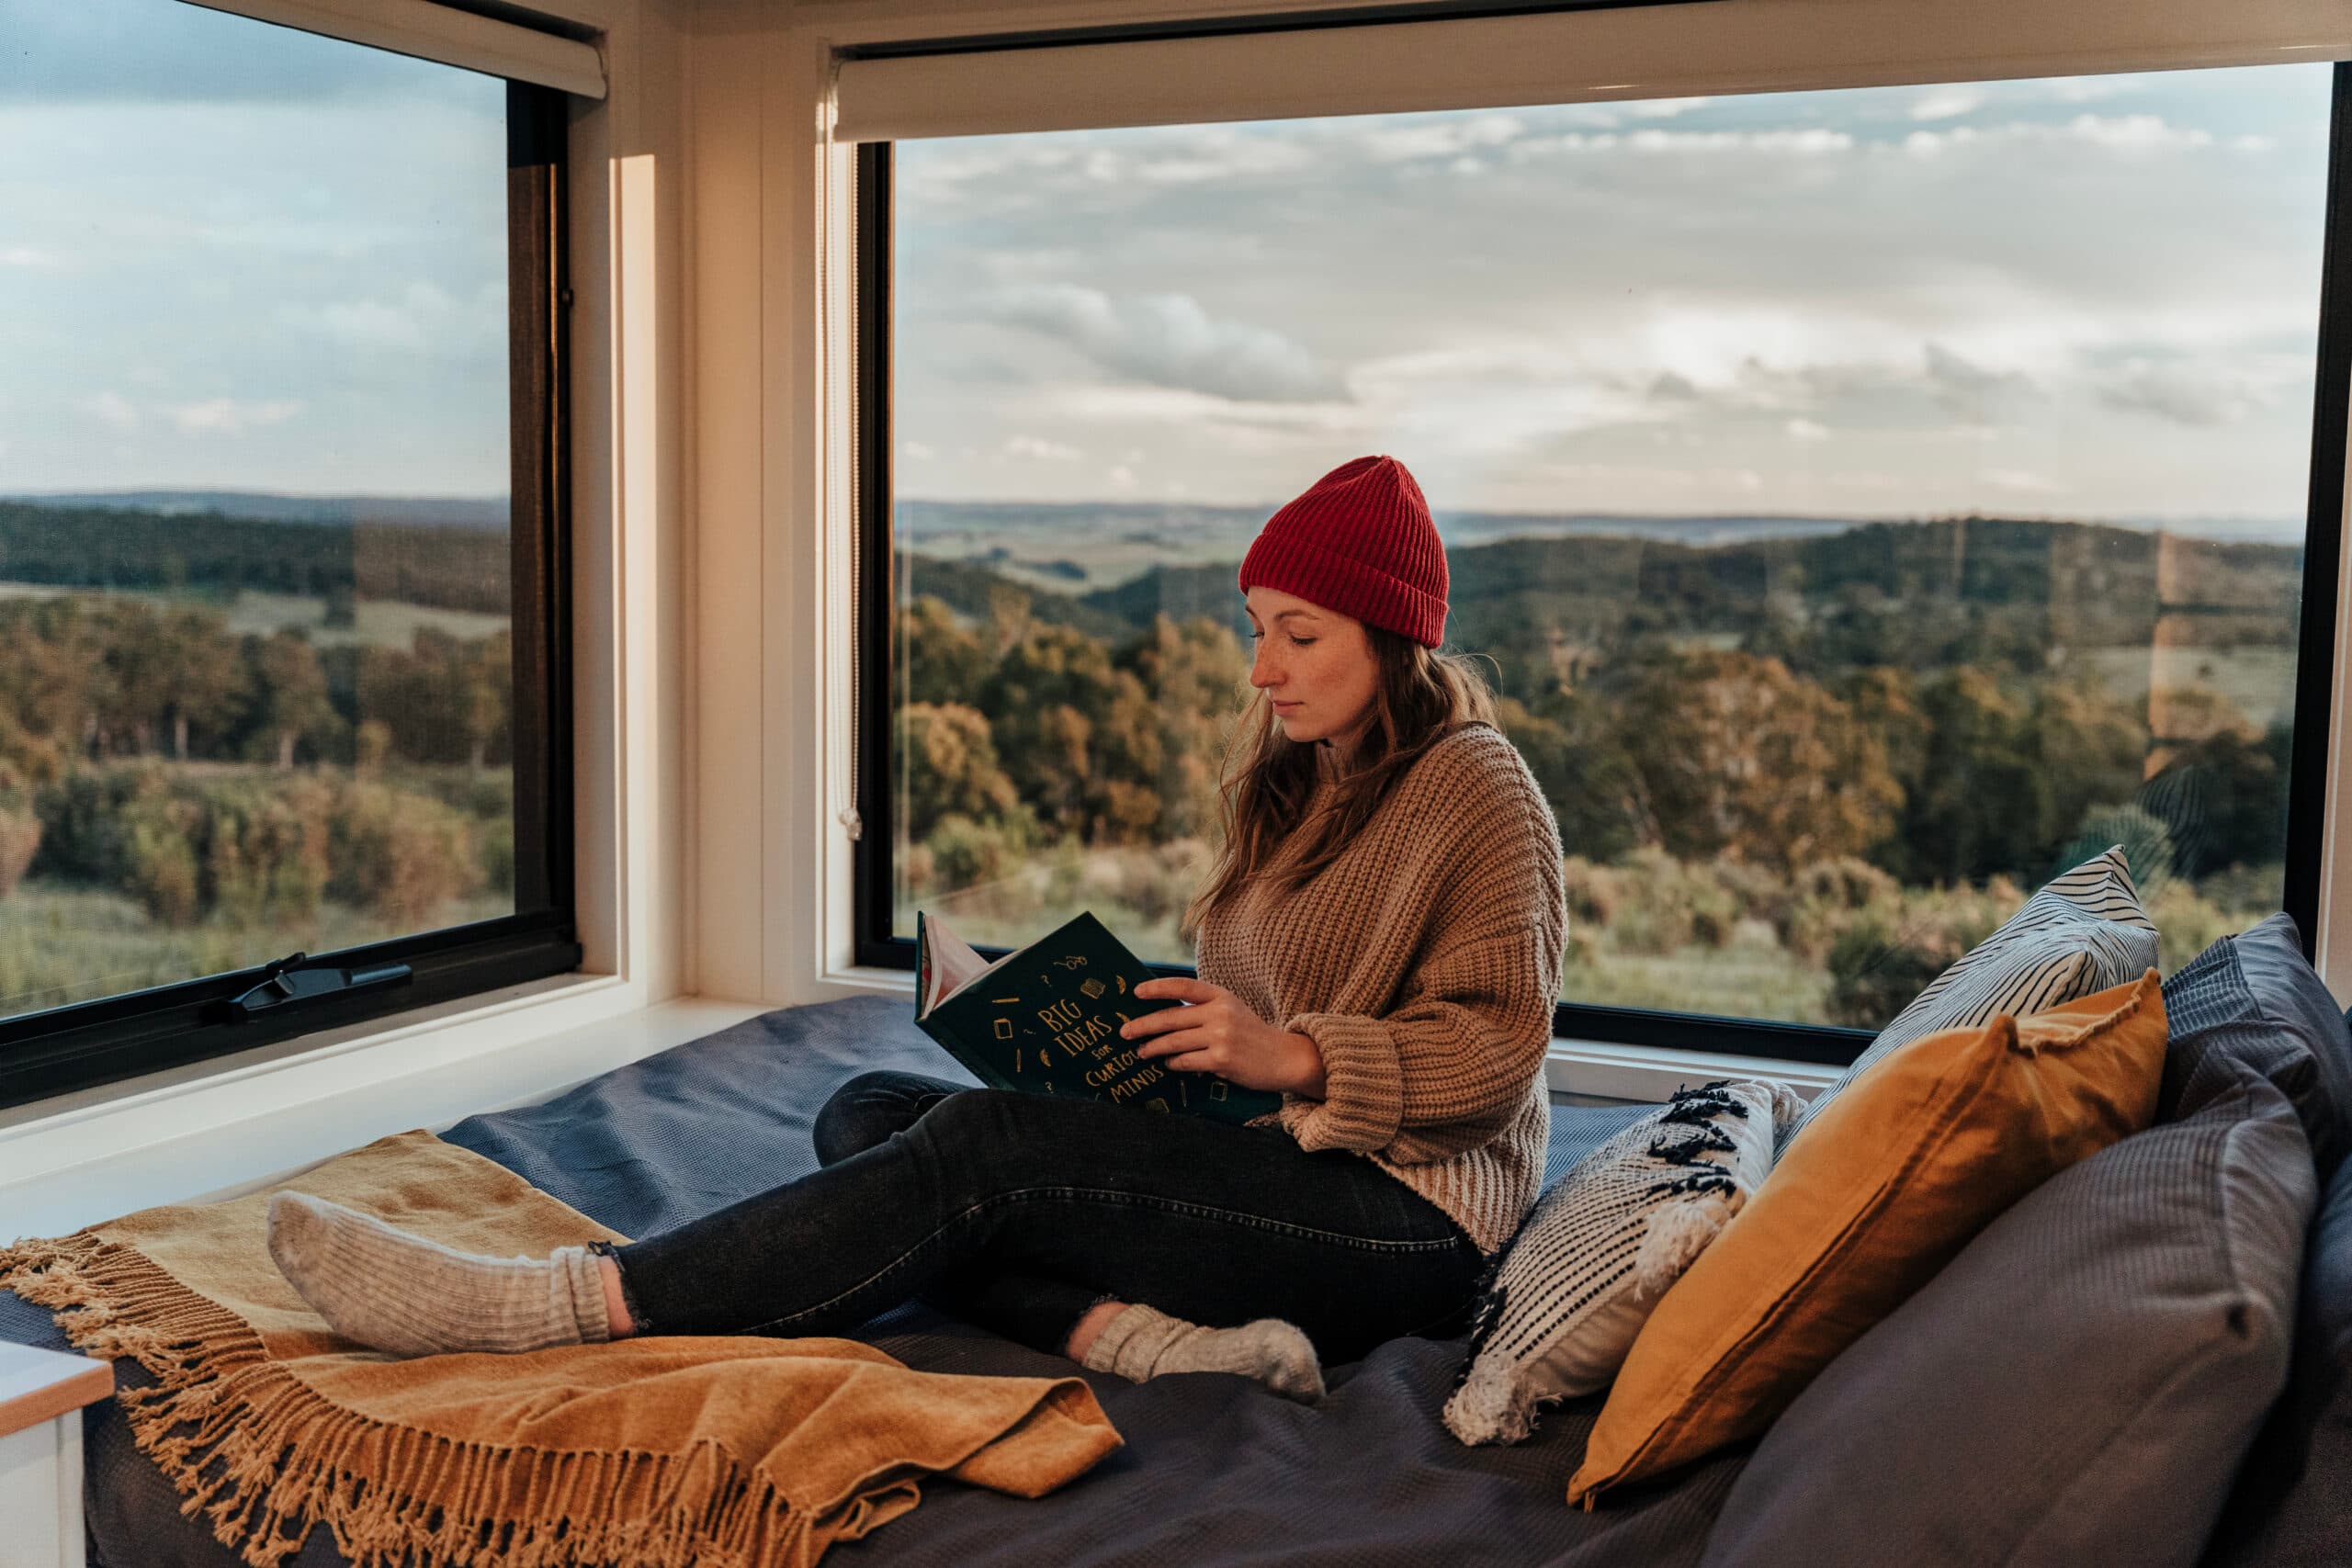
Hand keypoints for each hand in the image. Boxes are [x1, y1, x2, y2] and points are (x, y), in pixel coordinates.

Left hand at [1123, 978, 1327, 1097]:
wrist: (1283, 1057)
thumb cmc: (1251, 1034)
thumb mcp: (1232, 1010)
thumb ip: (1203, 1007)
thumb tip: (1164, 1013)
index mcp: (1221, 996)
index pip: (1183, 987)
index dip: (1157, 988)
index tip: (1136, 992)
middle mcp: (1220, 1013)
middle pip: (1171, 1017)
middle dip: (1143, 1025)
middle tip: (1124, 1031)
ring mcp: (1221, 1036)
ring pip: (1174, 1041)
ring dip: (1153, 1048)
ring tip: (1141, 1052)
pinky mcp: (1221, 1059)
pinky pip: (1186, 1061)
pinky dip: (1173, 1063)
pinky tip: (1168, 1064)